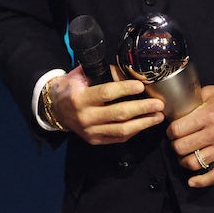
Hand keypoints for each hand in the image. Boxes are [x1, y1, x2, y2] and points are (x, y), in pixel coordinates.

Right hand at [49, 66, 165, 144]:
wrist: (55, 109)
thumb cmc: (70, 88)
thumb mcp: (81, 75)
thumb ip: (102, 73)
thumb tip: (128, 72)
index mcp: (80, 98)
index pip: (106, 93)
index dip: (125, 89)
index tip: (141, 86)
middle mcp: (85, 116)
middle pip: (118, 113)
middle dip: (142, 109)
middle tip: (158, 104)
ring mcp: (90, 131)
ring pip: (121, 129)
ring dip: (143, 123)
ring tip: (158, 116)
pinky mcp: (94, 140)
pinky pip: (118, 138)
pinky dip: (134, 131)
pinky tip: (145, 124)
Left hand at [167, 81, 213, 187]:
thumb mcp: (212, 91)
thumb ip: (193, 100)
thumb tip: (177, 107)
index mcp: (207, 115)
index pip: (177, 130)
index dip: (169, 132)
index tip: (171, 131)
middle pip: (181, 148)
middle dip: (174, 145)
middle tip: (176, 142)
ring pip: (193, 163)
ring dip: (183, 161)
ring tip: (183, 156)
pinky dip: (201, 182)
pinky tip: (192, 181)